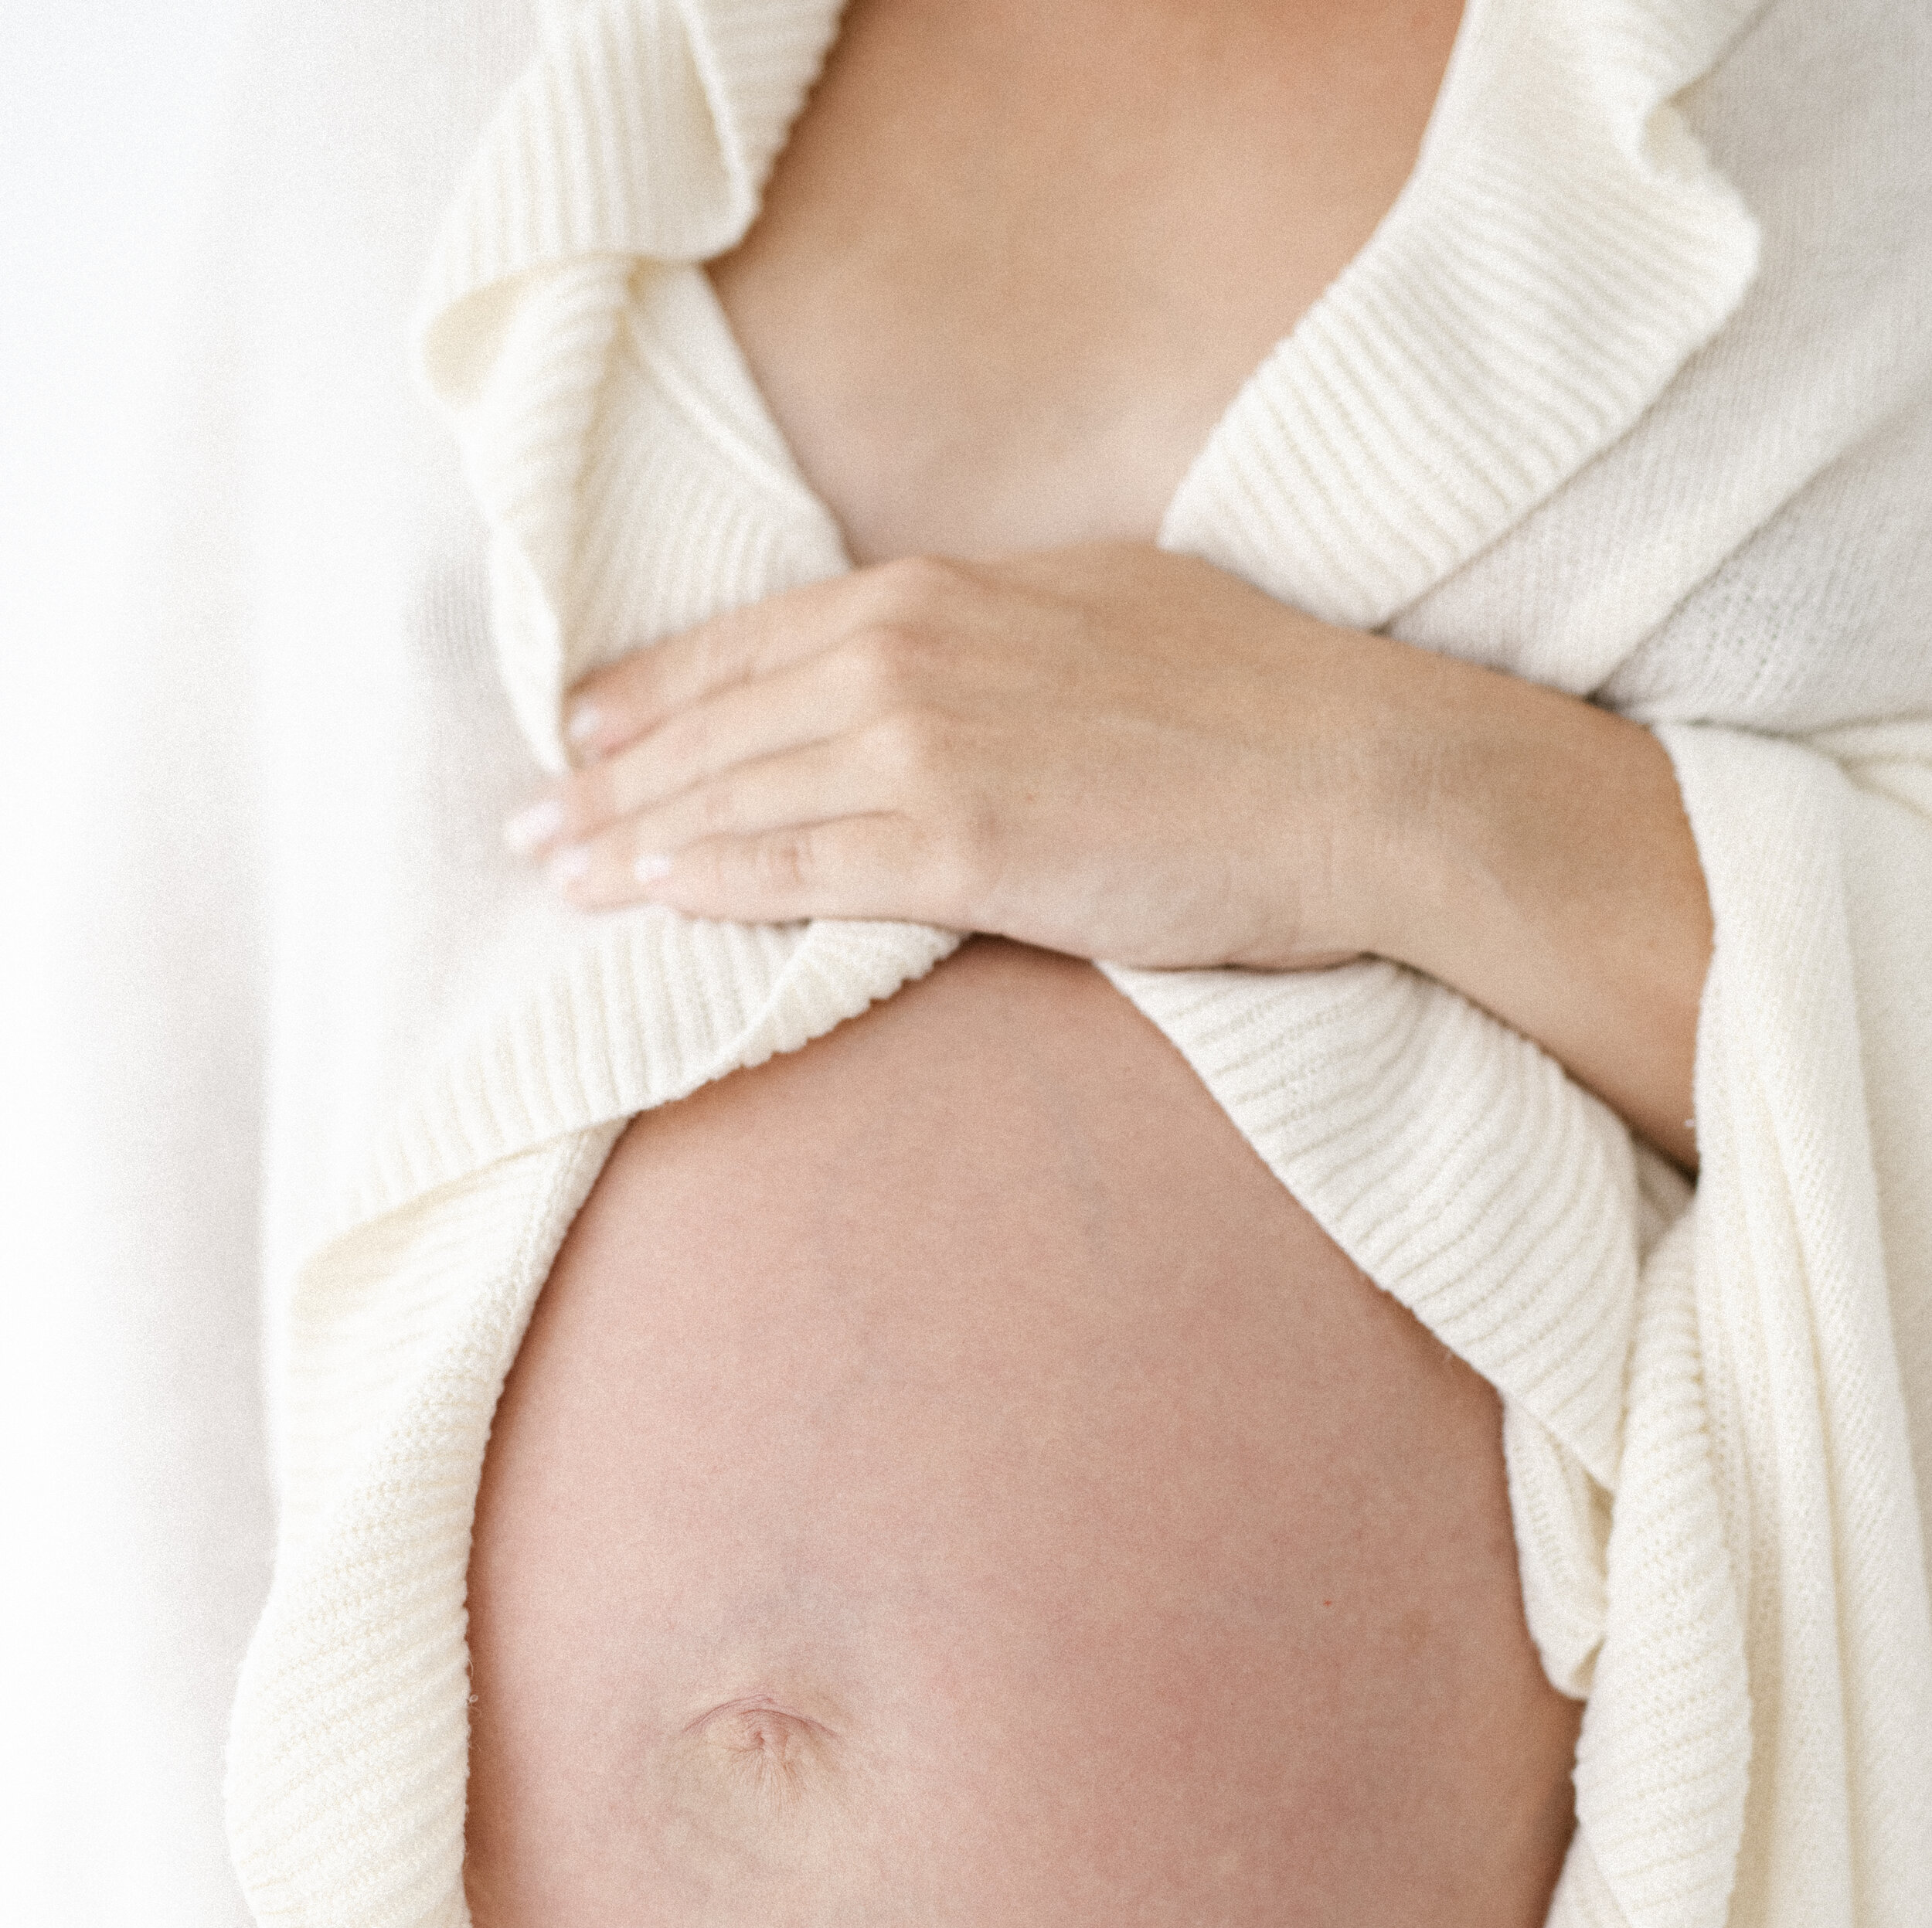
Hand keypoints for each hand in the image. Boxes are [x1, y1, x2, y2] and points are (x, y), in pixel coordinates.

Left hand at [509, 546, 1386, 968]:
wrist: (1352, 773)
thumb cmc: (1256, 701)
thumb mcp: (1102, 609)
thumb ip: (993, 636)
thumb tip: (938, 664)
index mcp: (942, 590)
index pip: (753, 644)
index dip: (652, 691)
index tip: (581, 727)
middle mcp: (910, 654)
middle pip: (717, 722)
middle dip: (609, 775)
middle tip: (531, 823)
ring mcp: (927, 748)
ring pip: (735, 799)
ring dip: (631, 838)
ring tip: (559, 873)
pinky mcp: (957, 848)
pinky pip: (797, 871)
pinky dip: (710, 884)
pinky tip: (649, 901)